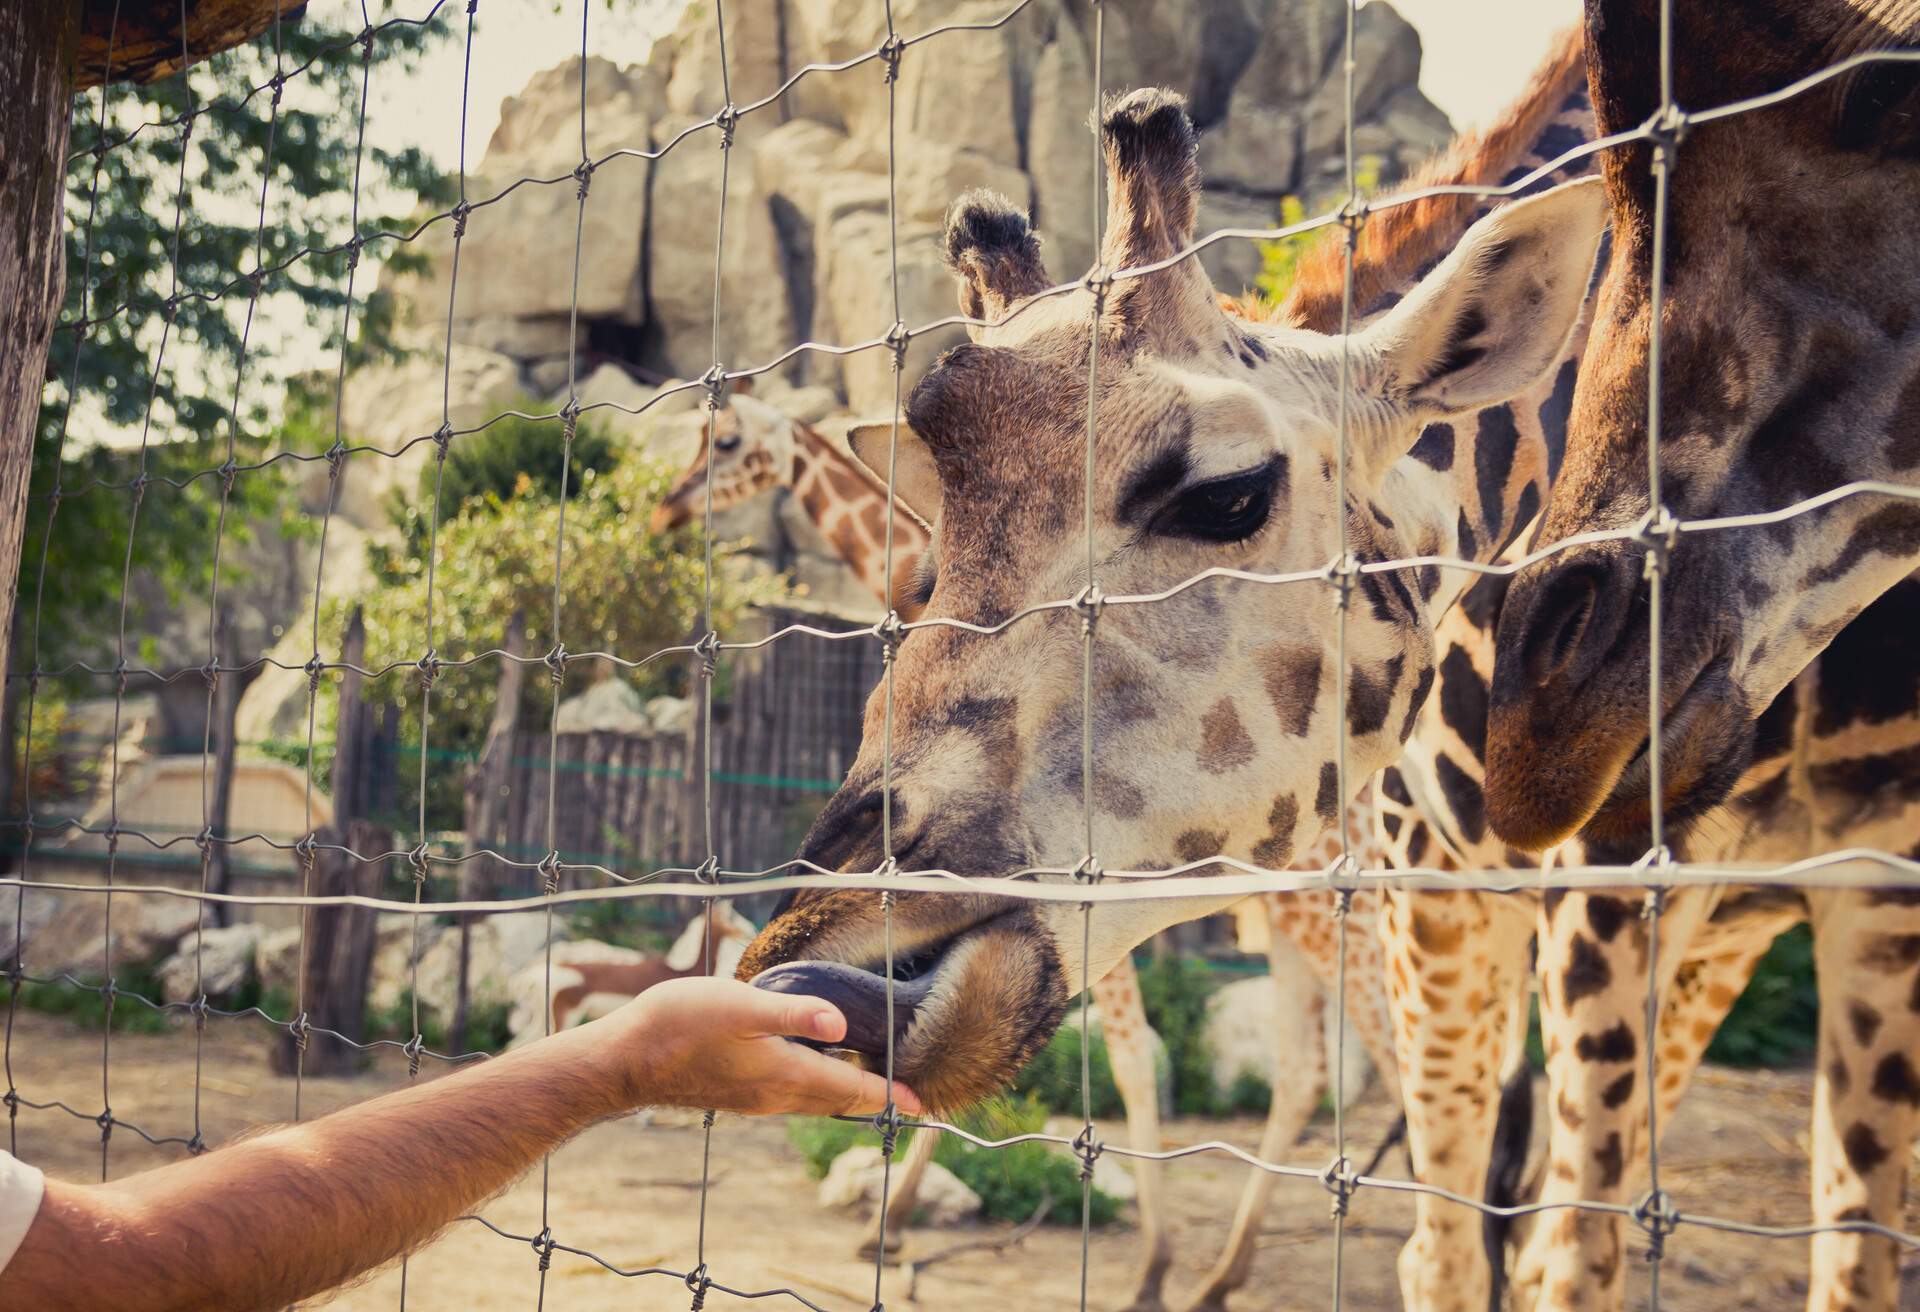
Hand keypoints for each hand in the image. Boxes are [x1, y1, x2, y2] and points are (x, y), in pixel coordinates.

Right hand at [579, 976, 922, 1117]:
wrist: (624, 1061)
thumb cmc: (678, 1026)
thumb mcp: (737, 1006)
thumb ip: (790, 1012)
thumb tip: (840, 1022)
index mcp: (783, 1075)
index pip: (849, 1088)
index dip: (888, 1094)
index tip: (922, 1104)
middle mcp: (774, 1095)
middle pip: (838, 1101)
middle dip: (874, 1100)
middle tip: (908, 1099)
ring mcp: (754, 1098)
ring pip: (815, 1100)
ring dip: (846, 1095)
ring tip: (872, 1084)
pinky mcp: (736, 1092)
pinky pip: (792, 1095)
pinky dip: (817, 1088)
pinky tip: (815, 1069)